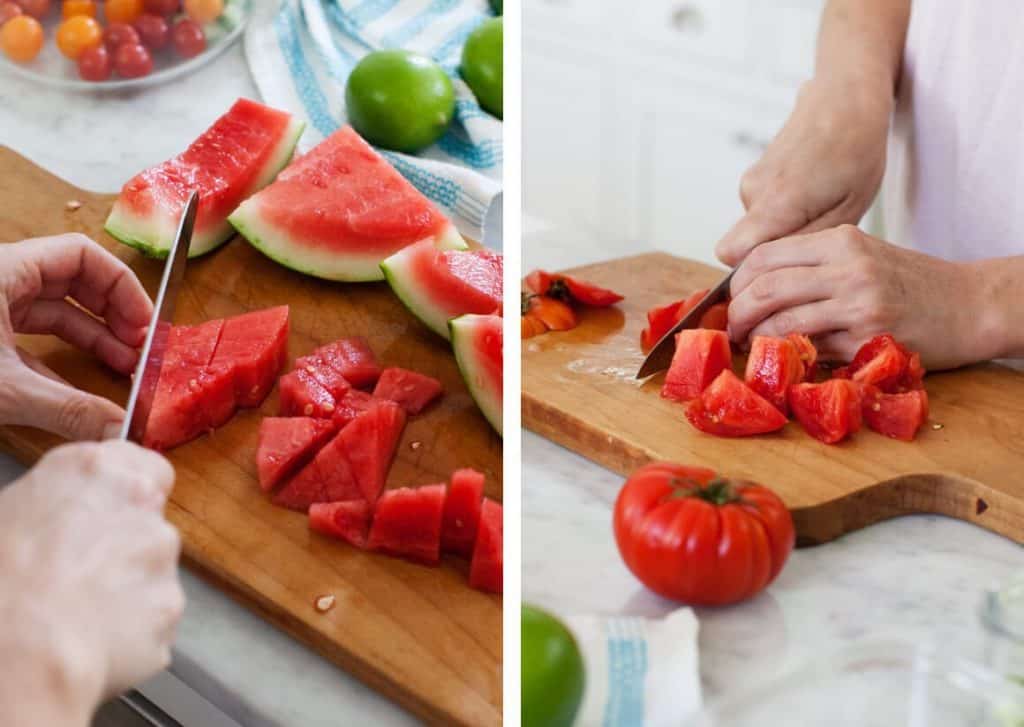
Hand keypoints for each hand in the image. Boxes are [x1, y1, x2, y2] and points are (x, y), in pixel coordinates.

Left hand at [0, 234, 151, 439]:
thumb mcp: (5, 389)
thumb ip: (67, 409)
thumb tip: (121, 430)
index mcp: (4, 270)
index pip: (82, 254)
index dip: (121, 286)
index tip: (143, 323)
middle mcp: (0, 281)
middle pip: (74, 281)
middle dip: (114, 314)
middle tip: (140, 347)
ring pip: (54, 311)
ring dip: (93, 336)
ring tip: (123, 365)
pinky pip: (31, 338)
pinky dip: (60, 360)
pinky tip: (82, 388)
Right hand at [0, 441, 182, 725]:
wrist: (23, 647)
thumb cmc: (0, 582)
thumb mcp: (5, 514)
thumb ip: (52, 500)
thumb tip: (50, 516)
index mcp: (96, 469)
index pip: (145, 467)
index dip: (128, 495)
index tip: (110, 513)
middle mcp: (140, 504)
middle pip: (149, 521)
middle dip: (125, 546)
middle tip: (78, 572)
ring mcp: (162, 556)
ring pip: (153, 570)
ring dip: (128, 587)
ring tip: (77, 610)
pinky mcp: (171, 605)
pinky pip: (153, 616)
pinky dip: (131, 629)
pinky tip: (92, 637)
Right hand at [716, 77, 891, 266]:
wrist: (847, 98)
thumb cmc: (856, 151)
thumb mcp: (847, 210)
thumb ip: (806, 244)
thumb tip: (778, 270)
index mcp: (774, 204)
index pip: (731, 255)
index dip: (750, 269)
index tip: (780, 270)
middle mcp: (753, 192)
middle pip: (746, 244)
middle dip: (776, 248)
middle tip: (816, 233)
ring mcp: (752, 180)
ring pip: (757, 226)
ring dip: (785, 225)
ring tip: (822, 203)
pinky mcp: (756, 172)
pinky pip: (763, 207)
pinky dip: (784, 208)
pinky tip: (813, 189)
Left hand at [726, 225, 983, 369]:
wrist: (971, 303)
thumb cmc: (910, 282)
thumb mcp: (860, 254)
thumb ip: (812, 265)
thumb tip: (752, 288)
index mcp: (838, 239)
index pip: (763, 256)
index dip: (735, 284)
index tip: (727, 302)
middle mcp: (847, 266)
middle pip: (765, 288)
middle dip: (736, 314)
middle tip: (730, 331)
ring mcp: (859, 304)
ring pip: (783, 322)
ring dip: (757, 340)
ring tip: (750, 348)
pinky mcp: (869, 339)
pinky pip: (814, 351)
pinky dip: (792, 357)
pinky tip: (786, 360)